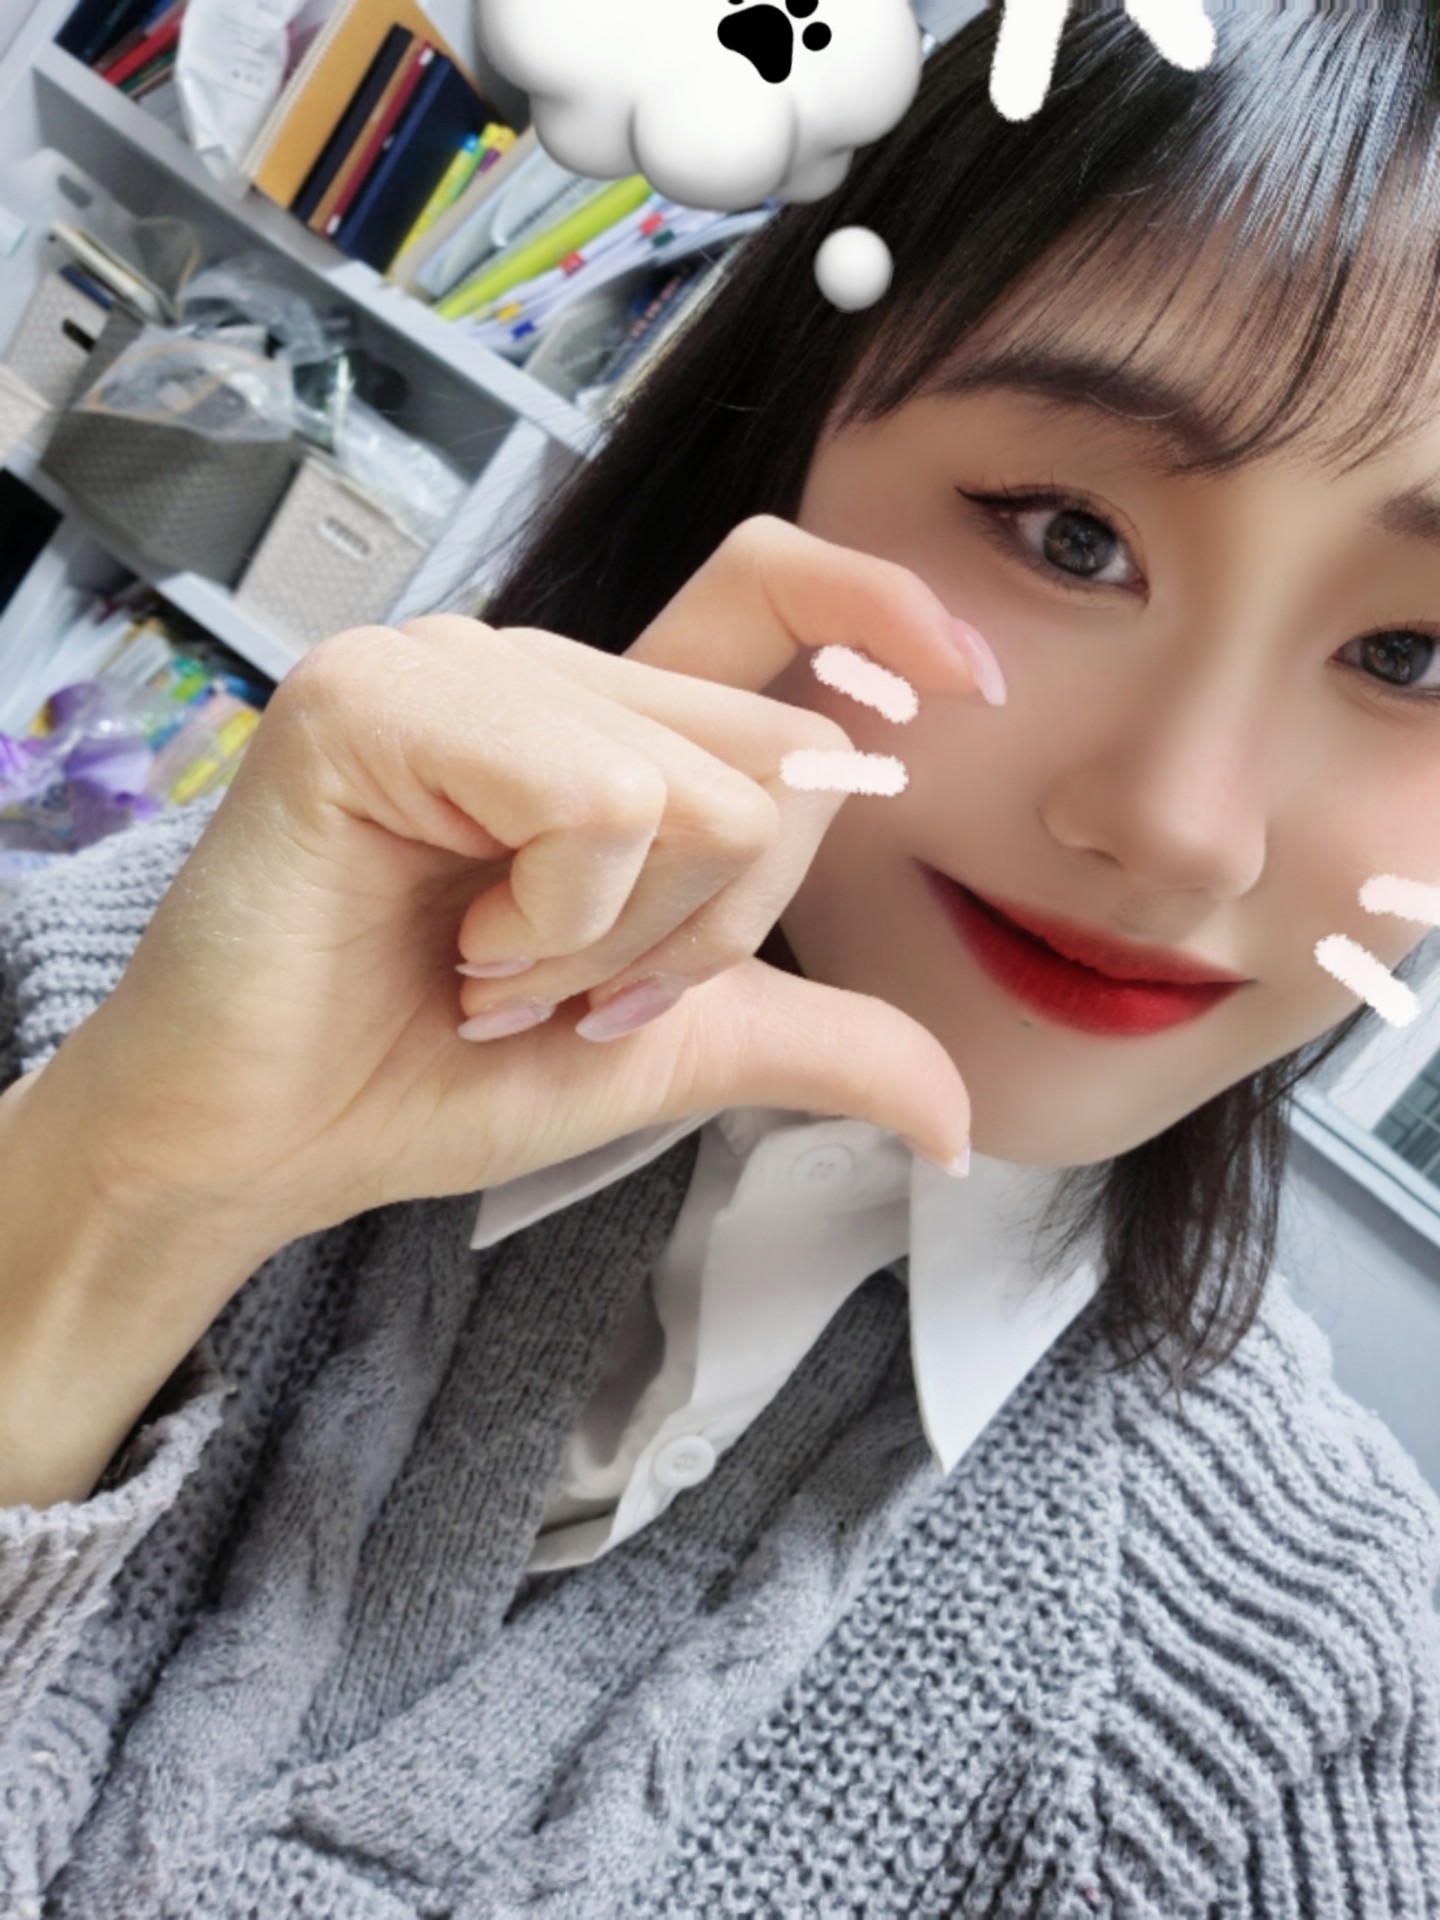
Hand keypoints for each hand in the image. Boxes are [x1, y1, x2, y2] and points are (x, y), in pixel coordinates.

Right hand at [65, 518, 983, 1259]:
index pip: (771, 594)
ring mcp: (457, 669)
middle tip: (574, 997)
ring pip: (703, 793)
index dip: (885, 608)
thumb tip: (960, 1121)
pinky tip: (456, 947)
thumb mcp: (665, 1051)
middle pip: (778, 758)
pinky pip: (598, 802)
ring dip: (623, 945)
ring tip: (494, 974)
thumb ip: (813, 1040)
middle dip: (714, 933)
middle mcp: (541, 674)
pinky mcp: (379, 698)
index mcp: (609, 727)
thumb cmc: (428, 1073)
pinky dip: (557, 921)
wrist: (265, 1147)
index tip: (972, 685)